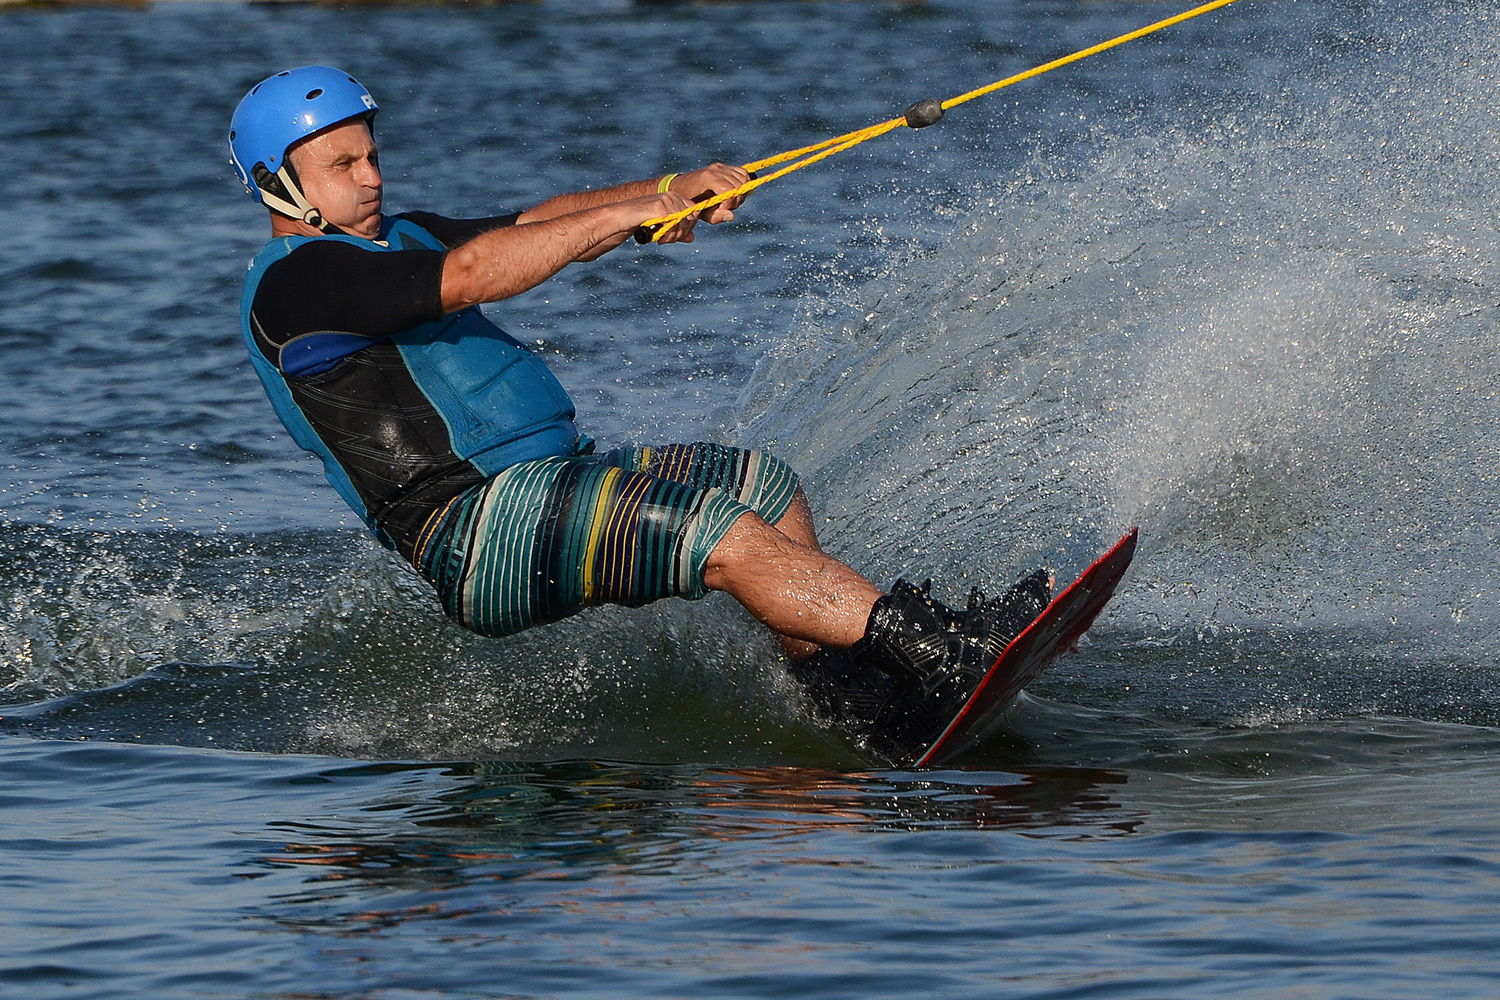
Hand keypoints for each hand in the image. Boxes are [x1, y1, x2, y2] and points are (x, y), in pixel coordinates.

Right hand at [576, 192, 700, 260]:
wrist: (617, 219)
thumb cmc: (636, 223)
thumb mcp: (659, 227)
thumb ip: (676, 230)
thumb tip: (692, 238)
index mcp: (673, 198)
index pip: (694, 213)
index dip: (687, 228)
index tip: (673, 237)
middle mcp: (672, 196)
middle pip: (692, 219)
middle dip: (681, 233)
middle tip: (665, 240)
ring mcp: (667, 200)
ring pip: (685, 223)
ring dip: (674, 236)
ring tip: (661, 240)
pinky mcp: (661, 207)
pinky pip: (676, 225)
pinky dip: (669, 235)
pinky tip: (657, 237)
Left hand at [666, 163, 751, 223]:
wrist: (682, 186)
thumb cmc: (691, 202)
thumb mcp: (701, 212)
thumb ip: (716, 216)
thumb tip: (731, 216)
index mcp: (708, 178)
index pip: (729, 190)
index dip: (729, 204)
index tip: (721, 210)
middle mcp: (716, 169)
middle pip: (738, 187)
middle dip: (735, 201)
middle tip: (724, 207)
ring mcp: (721, 166)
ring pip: (743, 180)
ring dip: (740, 194)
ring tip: (729, 201)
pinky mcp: (725, 167)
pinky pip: (743, 174)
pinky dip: (743, 184)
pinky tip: (734, 192)